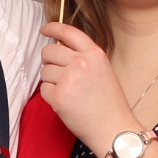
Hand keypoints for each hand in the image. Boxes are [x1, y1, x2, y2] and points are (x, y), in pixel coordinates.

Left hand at [38, 22, 136, 150]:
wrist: (113, 128)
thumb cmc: (109, 104)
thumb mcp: (103, 70)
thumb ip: (84, 57)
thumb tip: (60, 49)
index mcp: (94, 54)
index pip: (68, 32)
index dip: (53, 28)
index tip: (44, 30)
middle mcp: (81, 62)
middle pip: (48, 51)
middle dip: (48, 61)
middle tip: (57, 73)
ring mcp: (68, 79)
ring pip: (44, 71)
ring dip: (51, 81)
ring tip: (68, 92)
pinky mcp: (58, 96)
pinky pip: (44, 89)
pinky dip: (51, 96)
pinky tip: (66, 103)